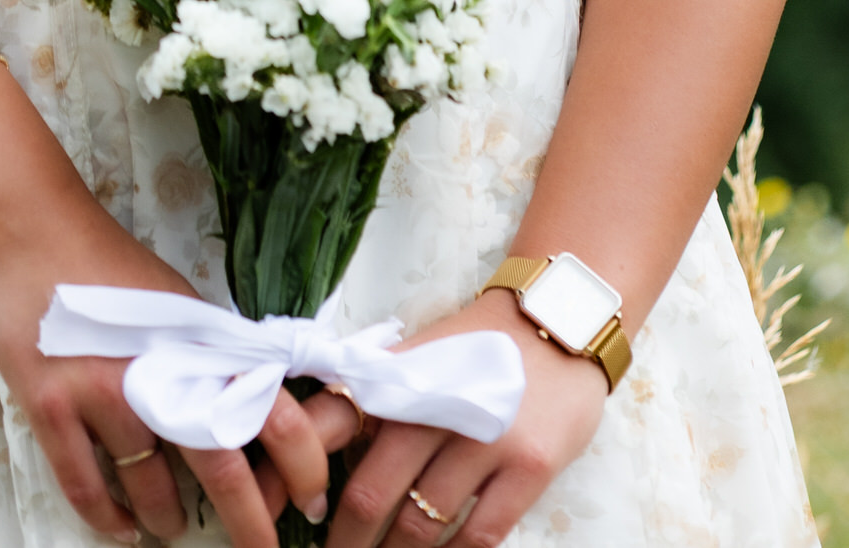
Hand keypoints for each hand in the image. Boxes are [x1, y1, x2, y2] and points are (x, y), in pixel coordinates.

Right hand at [0, 197, 335, 544]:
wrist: (30, 228)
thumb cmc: (104, 262)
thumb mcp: (176, 300)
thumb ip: (210, 350)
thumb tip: (255, 397)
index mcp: (197, 340)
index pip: (272, 409)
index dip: (303, 462)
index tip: (314, 496)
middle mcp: (157, 369)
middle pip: (221, 465)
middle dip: (250, 522)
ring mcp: (101, 390)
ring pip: (152, 487)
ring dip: (167, 518)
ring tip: (170, 525)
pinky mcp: (50, 405)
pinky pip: (87, 486)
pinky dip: (108, 517)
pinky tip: (121, 526)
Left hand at [254, 291, 607, 547]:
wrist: (557, 322)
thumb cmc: (478, 346)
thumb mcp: (419, 356)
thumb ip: (377, 394)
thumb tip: (324, 449)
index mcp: (397, 377)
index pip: (333, 430)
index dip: (301, 478)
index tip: (291, 516)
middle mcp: (434, 407)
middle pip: (372, 495)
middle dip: (347, 542)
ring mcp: (484, 440)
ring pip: (422, 525)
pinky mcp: (529, 468)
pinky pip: (480, 534)